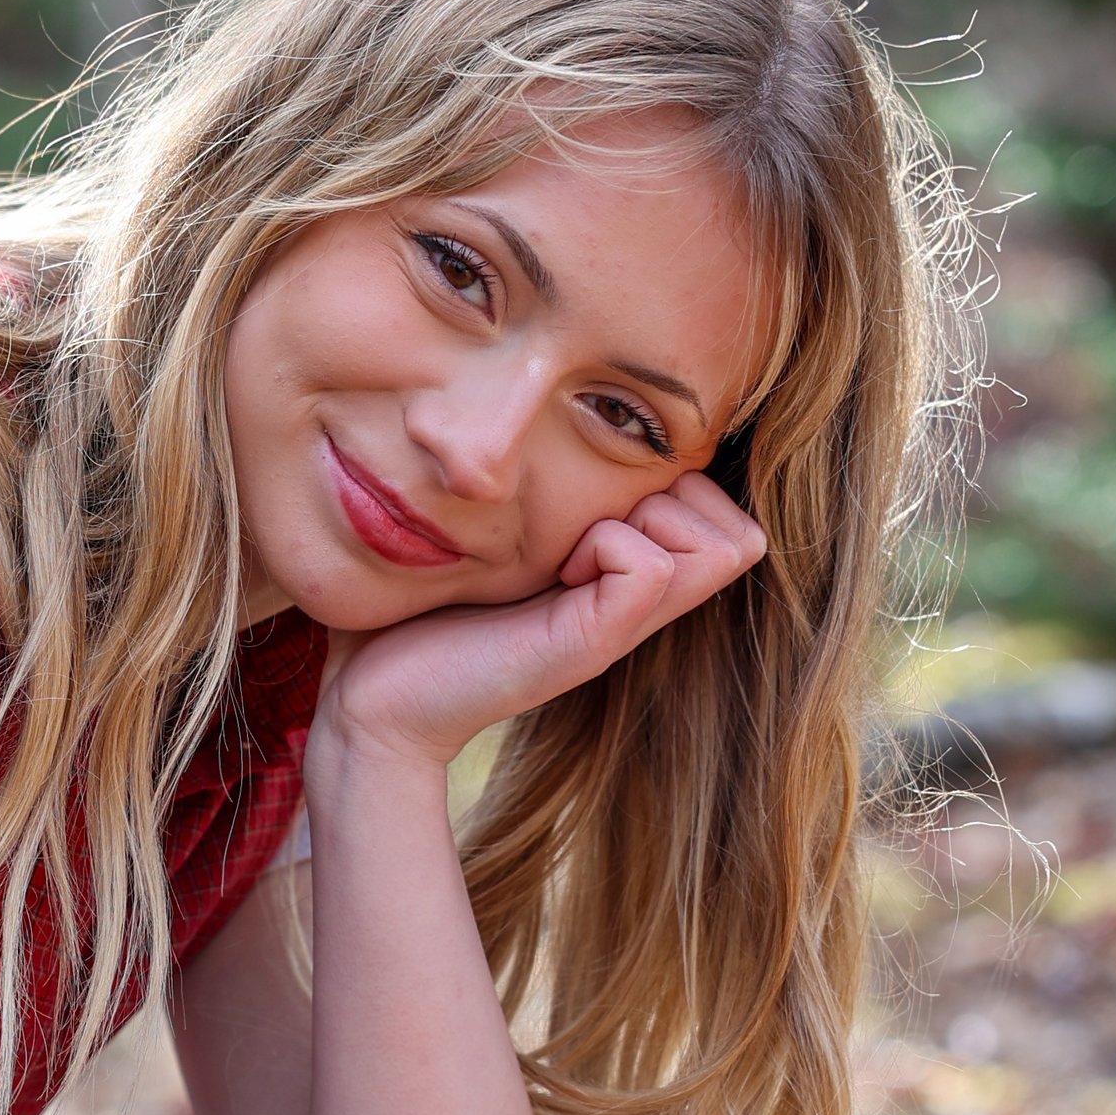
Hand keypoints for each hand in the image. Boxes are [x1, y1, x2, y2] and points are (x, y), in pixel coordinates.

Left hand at [320, 471, 765, 775]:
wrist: (374, 695)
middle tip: (590, 525)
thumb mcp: (506, 536)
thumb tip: (577, 419)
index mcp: (626, 576)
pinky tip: (557, 570)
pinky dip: (608, 546)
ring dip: (649, 519)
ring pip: (722, 544)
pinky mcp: (592, 644)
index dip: (683, 487)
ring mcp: (623, 626)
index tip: (597, 505)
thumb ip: (552, 497)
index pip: (729, 514)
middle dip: (678, 499)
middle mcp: (639, 603)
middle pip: (741, 530)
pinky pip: (650, 568)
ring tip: (574, 549)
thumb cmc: (428, 609)